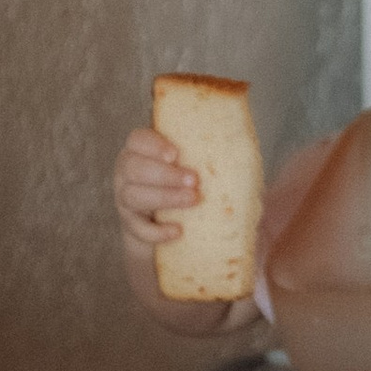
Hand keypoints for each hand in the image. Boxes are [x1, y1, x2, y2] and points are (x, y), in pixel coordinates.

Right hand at [115, 127, 196, 262]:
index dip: (153, 145)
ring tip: (192, 200)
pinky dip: (157, 231)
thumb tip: (245, 145)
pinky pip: (137, 228)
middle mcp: (128, 171)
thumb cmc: (190, 182)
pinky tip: (178, 231)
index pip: (137, 139)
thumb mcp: (196, 164)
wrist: (171, 220)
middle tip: (194, 180)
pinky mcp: (131, 224)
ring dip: (164, 197)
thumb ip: (209, 154)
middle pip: (133, 167)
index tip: (176, 154)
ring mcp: (125, 198)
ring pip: (133, 195)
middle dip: (164, 174)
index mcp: (143, 150)